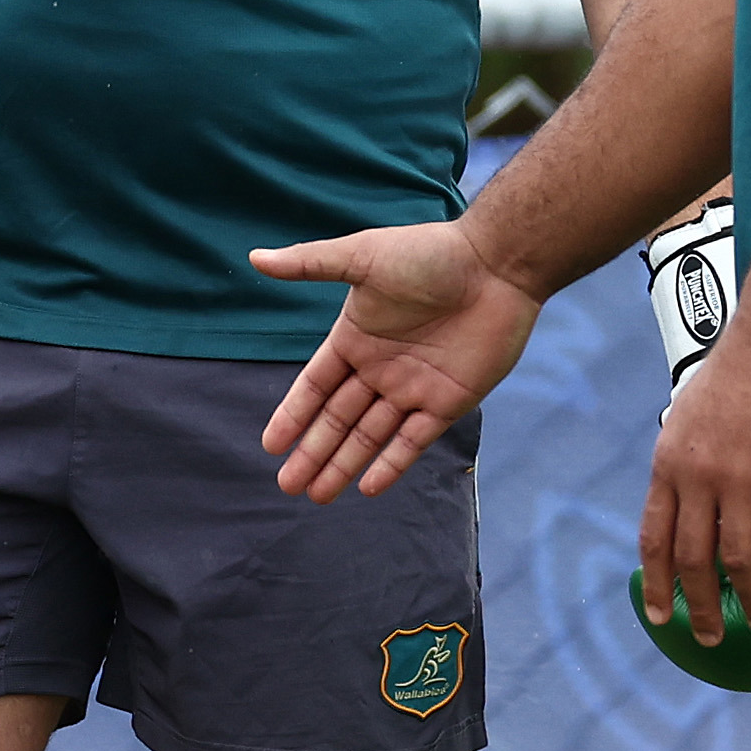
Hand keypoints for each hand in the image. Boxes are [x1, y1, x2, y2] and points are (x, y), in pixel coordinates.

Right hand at [252, 221, 543, 500]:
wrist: (495, 265)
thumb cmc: (429, 254)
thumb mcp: (362, 256)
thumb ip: (309, 264)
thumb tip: (255, 257)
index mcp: (356, 337)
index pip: (316, 386)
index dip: (294, 415)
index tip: (271, 445)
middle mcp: (381, 367)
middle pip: (338, 419)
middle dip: (312, 452)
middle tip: (287, 486)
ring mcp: (414, 387)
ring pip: (370, 436)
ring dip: (343, 464)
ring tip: (317, 496)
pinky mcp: (449, 401)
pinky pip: (414, 441)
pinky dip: (391, 465)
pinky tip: (367, 488)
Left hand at [642, 311, 750, 644]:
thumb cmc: (738, 375)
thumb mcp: (689, 416)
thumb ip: (686, 463)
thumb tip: (689, 506)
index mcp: (668, 462)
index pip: (654, 536)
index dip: (655, 582)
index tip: (659, 615)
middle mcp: (697, 477)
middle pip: (692, 560)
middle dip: (698, 606)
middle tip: (708, 637)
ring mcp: (739, 480)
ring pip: (738, 561)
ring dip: (749, 600)